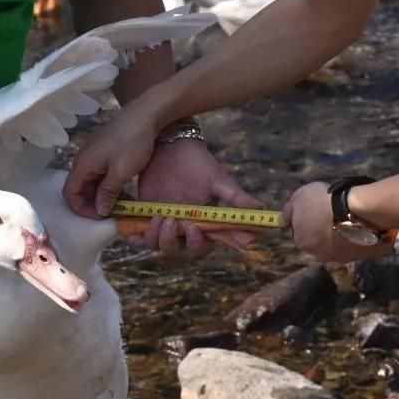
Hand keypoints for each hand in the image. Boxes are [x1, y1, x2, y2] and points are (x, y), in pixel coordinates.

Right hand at [64, 103, 158, 218]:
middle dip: (93, 204)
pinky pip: (100, 173)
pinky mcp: (104, 150)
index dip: (81, 209)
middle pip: (80, 188)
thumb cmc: (132, 143)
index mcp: (82, 164)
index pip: (70, 193)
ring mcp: (94, 154)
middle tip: (111, 213)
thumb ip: (107, 193)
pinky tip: (123, 190)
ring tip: (120, 204)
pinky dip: (108, 184)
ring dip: (102, 195)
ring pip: (91, 181)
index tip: (100, 217)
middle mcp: (83, 159)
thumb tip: (99, 211)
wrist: (146, 114)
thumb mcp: (121, 172)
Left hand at [136, 139, 262, 256]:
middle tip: (182, 223)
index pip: (209, 243)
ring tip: (161, 216)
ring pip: (162, 246)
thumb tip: (261, 209)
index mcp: (205, 223)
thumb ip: (236, 197)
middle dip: (183, 241)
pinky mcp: (146, 218)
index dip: (208, 243)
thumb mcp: (218, 179)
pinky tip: (137, 227)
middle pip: (184, 250)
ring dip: (161, 237)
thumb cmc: (198, 164)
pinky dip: (138, 236)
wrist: (169, 147)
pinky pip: (141, 237)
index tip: (200, 230)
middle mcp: (186, 228)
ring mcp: (166, 224)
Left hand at [284, 182, 393, 262]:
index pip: (299, 232)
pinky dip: (355, 236)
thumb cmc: (325, 202)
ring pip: (337, 245)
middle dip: (322, 229)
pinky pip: (354, 245)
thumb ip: (289, 210)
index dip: (306, 219)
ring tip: (347, 217)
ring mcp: (341, 258)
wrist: (359, 211)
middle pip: (318, 241)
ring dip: (339, 234)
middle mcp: (319, 255)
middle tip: (330, 213)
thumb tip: (282, 219)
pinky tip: (360, 224)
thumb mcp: (300, 197)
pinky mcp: (359, 257)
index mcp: (302, 242)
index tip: (314, 209)